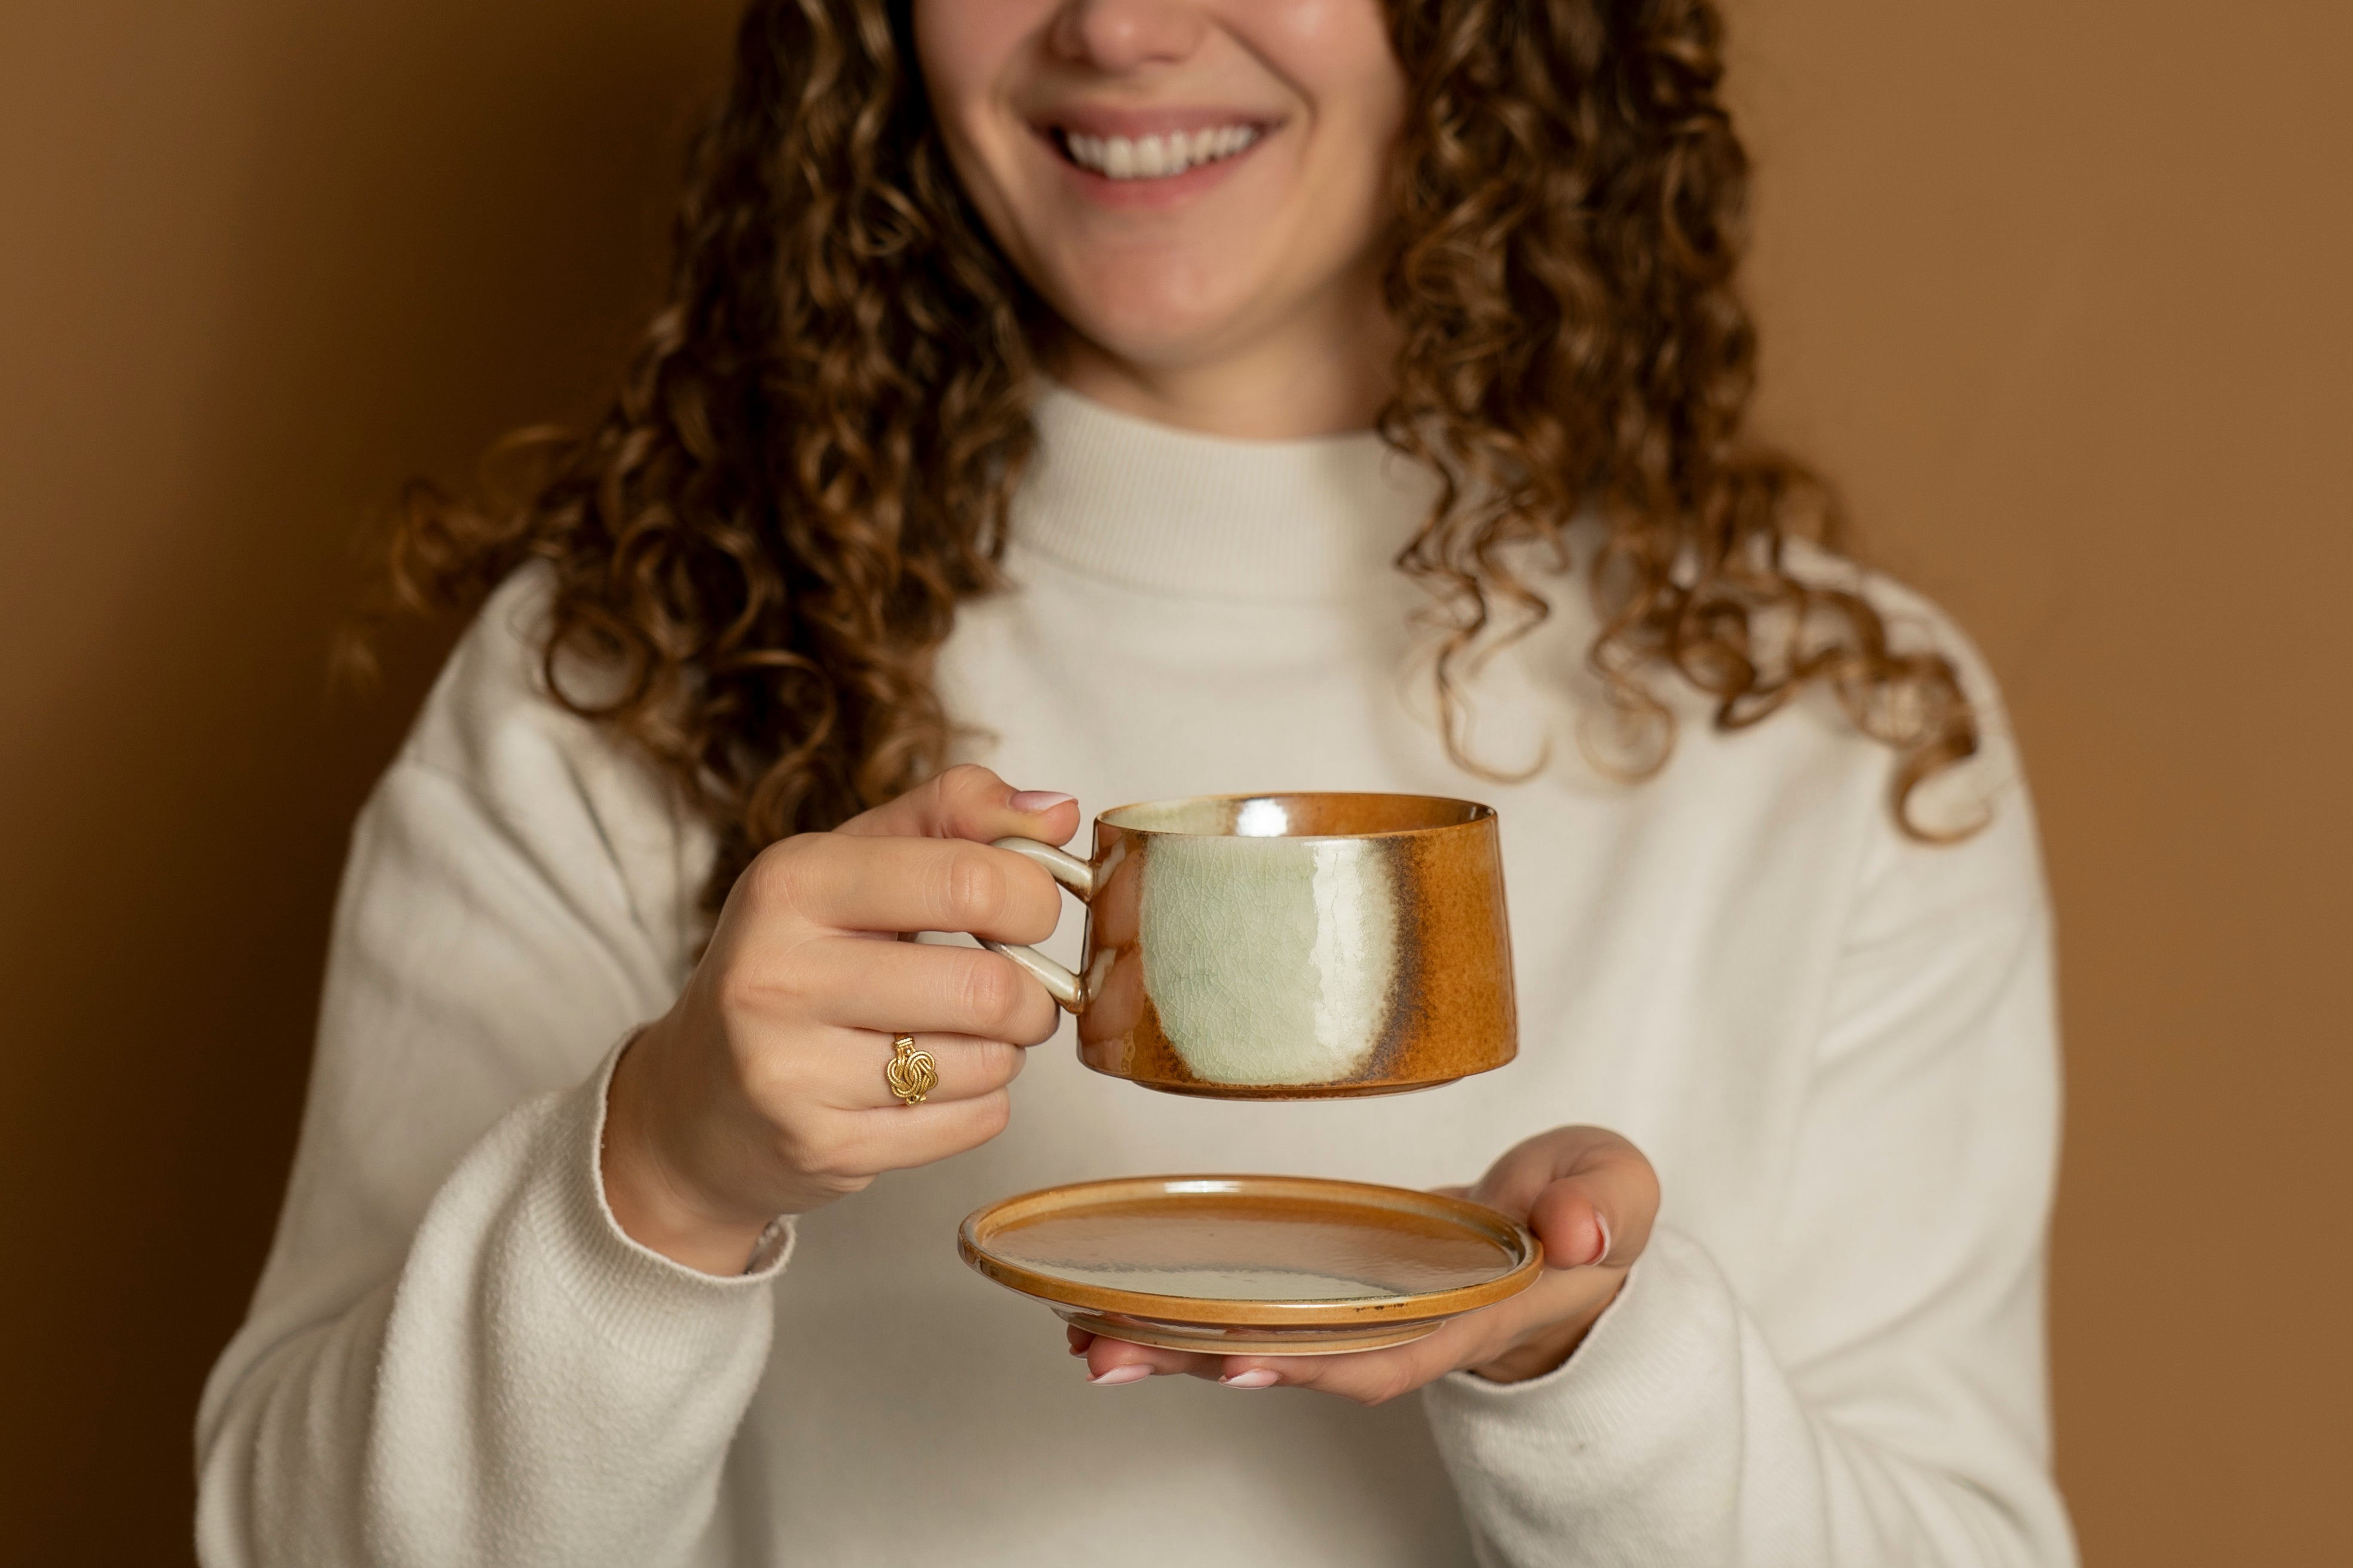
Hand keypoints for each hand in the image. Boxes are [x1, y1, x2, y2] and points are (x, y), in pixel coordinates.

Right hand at [602, 765, 1081, 1273]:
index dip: (1035, 898)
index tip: (1031, 911)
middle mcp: (779, 974)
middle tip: (1019, 992)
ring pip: (988, 1061)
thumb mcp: (849, 863)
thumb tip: (1058, 812)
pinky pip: (972, 1122)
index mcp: (792, 881)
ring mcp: (792, 1070)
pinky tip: (937, 1086)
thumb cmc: (796, 963)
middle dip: (1035, 993)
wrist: (696, 1102)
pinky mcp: (822, 1147)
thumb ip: (950, 817)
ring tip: (966, 1036)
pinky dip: (982, 1103)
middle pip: (988, 985)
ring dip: (1006, 1050)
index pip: (970, 879)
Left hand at [1073, 1127, 1658, 1400]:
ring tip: (1086, 1340)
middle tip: (1108, 1351)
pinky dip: (1187, 1313)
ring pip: (1265, 1340)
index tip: (1243, 1358)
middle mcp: (1407, 1325)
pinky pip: (1256, 1306)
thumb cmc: (1589, 1206)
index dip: (1317, 1360)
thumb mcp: (1617, 1190)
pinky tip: (1117, 1308)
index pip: (1389, 1348)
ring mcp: (1366, 1309)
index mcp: (1473, 1311)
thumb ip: (1603, 1206)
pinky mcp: (1336, 1285)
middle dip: (1206, 1359)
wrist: (1573, 1223)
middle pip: (1300, 1360)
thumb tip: (1575, 1230)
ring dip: (1175, 1346)